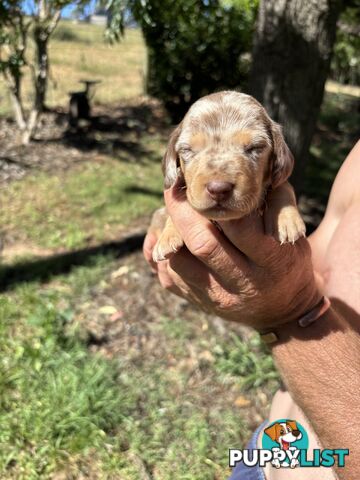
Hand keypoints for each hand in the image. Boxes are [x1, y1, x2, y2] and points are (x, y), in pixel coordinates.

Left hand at [144, 185, 320, 330]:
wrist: (282, 309)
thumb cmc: (286, 258)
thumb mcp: (292, 229)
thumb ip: (274, 200)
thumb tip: (236, 180)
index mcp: (272, 260)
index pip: (239, 226)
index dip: (218, 201)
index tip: (203, 180)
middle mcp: (244, 282)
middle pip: (203, 244)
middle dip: (182, 211)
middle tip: (173, 189)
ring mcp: (219, 297)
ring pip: (180, 262)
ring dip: (169, 232)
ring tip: (169, 212)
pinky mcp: (200, 303)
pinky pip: (169, 277)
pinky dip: (160, 253)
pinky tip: (163, 235)